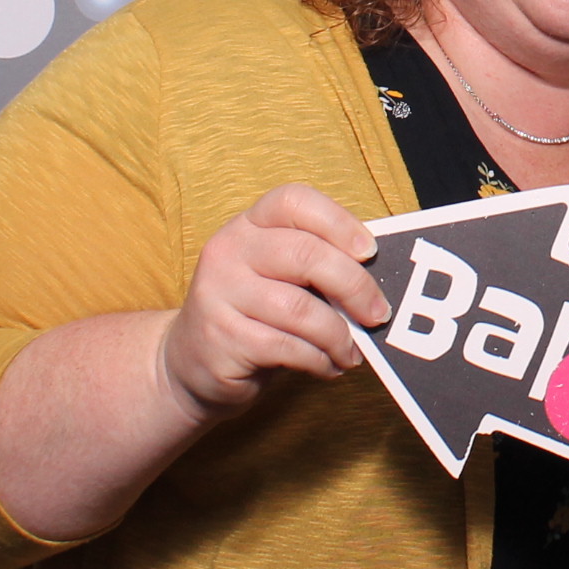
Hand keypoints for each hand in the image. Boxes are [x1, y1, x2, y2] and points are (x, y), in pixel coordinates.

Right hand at [159, 185, 385, 420]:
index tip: (370, 252)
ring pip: (300, 309)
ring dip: (339, 335)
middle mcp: (229, 251)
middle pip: (306, 254)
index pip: (294, 202)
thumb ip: (317, 266)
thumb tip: (379, 279)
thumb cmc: (253, 314)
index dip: (338, 222)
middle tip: (378, 314)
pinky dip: (319, 360)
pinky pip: (288, 347)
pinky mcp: (222, 338)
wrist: (190, 363)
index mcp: (248, 225)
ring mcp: (220, 294)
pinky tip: (327, 366)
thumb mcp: (277, 278)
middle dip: (354, 287)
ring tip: (351, 351)